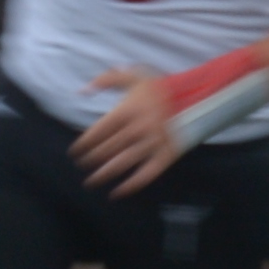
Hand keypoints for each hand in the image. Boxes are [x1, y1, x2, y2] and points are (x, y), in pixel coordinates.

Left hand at [70, 64, 190, 197]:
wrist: (194, 96)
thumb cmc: (158, 87)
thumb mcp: (133, 75)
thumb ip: (107, 79)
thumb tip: (83, 91)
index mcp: (128, 110)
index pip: (98, 132)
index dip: (83, 144)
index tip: (74, 152)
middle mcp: (138, 128)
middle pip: (107, 149)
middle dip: (91, 160)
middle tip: (82, 165)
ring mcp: (153, 143)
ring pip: (122, 163)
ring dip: (104, 175)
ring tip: (91, 182)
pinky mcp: (166, 155)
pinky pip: (146, 174)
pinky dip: (131, 186)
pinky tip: (117, 192)